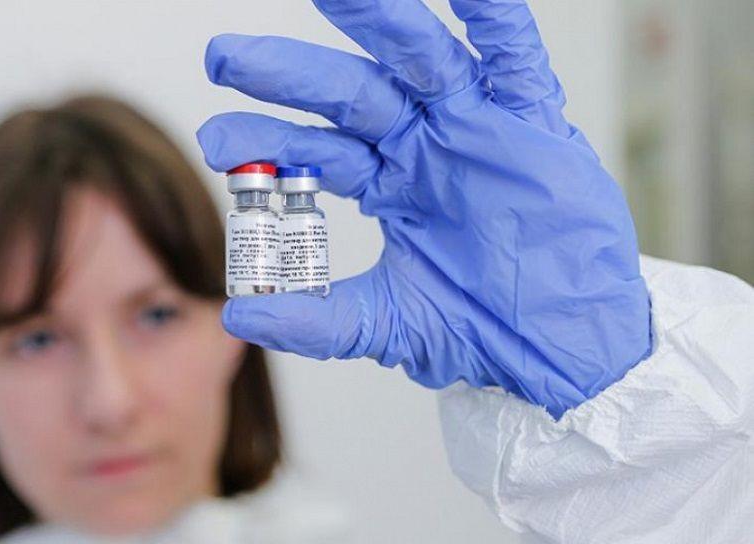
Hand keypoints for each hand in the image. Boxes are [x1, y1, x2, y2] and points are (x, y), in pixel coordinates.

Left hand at [197, 0, 650, 417]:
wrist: (566, 346)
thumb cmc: (485, 328)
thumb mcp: (390, 325)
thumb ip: (317, 321)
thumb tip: (238, 318)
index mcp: (388, 184)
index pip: (315, 148)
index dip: (266, 140)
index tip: (215, 139)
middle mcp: (423, 145)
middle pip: (349, 94)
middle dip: (289, 73)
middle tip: (224, 58)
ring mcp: (476, 128)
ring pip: (420, 59)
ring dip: (378, 21)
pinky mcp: (532, 123)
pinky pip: (513, 59)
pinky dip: (494, 20)